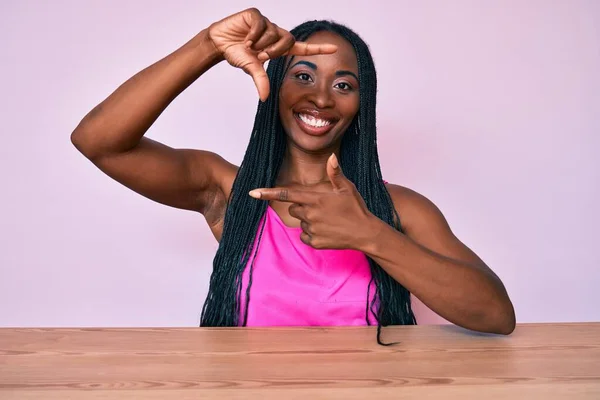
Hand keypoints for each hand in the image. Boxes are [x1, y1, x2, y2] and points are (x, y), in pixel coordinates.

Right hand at [208, 8, 336, 100]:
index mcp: (278, 47)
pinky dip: (253, 35)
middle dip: (273, 51)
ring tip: (248, 45)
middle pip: (288, 40)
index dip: (317, 49)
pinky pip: (260, 25)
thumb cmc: (238, 54)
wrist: (219, 43)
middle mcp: (275, 33)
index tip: (334, 48)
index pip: (302, 48)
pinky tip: (245, 39)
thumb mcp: (251, 68)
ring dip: (260, 43)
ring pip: (273, 33)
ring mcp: (266, 23)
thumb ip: (260, 80)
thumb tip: (264, 97)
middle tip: (259, 55)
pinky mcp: (255, 15)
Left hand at [249, 154, 379, 249]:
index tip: (253, 192)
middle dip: (302, 207)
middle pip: (294, 208)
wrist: (365, 233)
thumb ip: (335, 173)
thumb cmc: (356, 208)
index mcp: (315, 198)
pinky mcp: (314, 242)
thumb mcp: (347, 188)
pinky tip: (326, 231)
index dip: (268, 193)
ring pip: (300, 223)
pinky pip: (305, 236)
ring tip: (329, 220)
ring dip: (309, 221)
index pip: (286, 194)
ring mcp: (311, 229)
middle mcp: (310, 214)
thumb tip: (332, 157)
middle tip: (321, 208)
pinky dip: (312, 234)